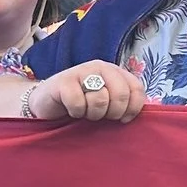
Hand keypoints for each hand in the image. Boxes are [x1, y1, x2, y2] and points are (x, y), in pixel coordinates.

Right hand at [24, 61, 146, 123]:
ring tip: (84, 112)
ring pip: (100, 100)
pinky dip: (75, 112)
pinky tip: (70, 109)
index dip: (133, 108)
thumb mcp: (107, 104)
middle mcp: (100, 67)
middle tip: (101, 117)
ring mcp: (81, 71)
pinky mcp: (63, 80)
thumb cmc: (82, 106)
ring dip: (92, 114)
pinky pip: (78, 102)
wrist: (47, 104)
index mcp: (115, 72)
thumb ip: (124, 103)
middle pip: (121, 94)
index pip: (137, 88)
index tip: (123, 119)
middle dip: (113, 113)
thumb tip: (138, 116)